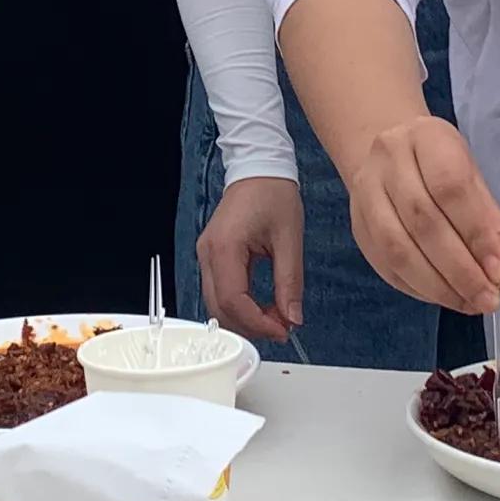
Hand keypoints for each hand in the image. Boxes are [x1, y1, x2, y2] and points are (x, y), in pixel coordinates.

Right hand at [195, 176, 306, 340]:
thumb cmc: (273, 194)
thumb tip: (293, 317)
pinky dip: (240, 306)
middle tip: (282, 328)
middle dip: (251, 326)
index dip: (257, 323)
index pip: (233, 300)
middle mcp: (208, 254)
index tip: (283, 330)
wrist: (258, 169)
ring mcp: (206, 256)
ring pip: (217, 304)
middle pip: (220, 308)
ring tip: (276, 317)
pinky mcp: (212, 257)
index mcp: (225, 247)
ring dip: (245, 319)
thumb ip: (290, 282)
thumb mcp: (289, 238)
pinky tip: (263, 307)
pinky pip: (221, 292)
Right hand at [346, 117, 499, 315]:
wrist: (391, 154)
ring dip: (437, 285)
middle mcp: (389, 160)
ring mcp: (366, 193)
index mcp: (426, 138)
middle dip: (460, 269)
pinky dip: (418, 289)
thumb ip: (494, 225)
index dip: (477, 234)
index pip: (451, 187)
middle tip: (488, 299)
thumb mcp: (475, 182)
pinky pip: (385, 266)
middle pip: (423, 221)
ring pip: (397, 248)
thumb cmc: (442, 169)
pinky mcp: (358, 226)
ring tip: (468, 303)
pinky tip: (444, 298)